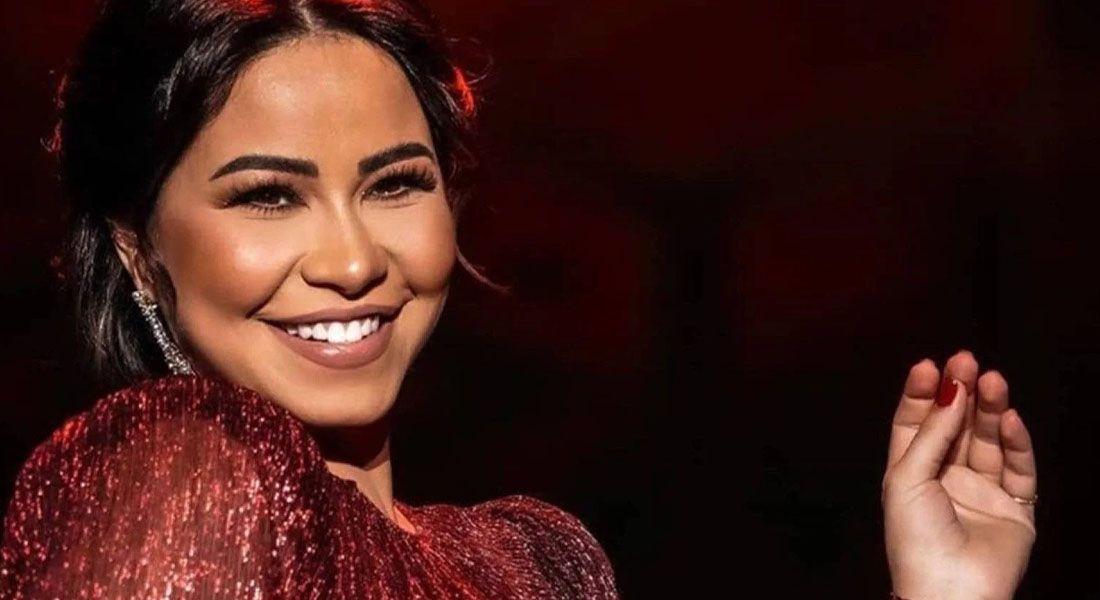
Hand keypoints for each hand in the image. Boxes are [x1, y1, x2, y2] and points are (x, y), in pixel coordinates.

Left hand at [882, 350, 1036, 599]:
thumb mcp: (907, 477)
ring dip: (988, 409)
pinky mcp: (1014, 508)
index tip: (930, 365)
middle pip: (955, 426)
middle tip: (965, 360)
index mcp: (910, 474)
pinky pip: (1018, 468)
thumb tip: (949, 390)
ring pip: (987, 440)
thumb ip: (930, 433)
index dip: (923, 394)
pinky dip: (1016, 441)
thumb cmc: (915, 539)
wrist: (951, 591)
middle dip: (959, 392)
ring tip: (990, 379)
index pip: (915, 423)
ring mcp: (981, 493)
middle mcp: (945, 480)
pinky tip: (1008, 417)